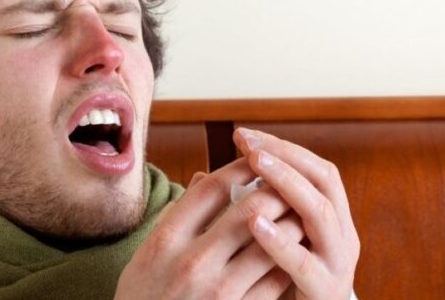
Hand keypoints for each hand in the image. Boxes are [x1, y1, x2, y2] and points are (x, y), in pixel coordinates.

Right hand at [116, 156, 305, 298]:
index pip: (212, 190)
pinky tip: (294, 251)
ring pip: (270, 243)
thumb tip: (204, 177)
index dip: (240, 168)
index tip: (256, 158)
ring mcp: (217, 290)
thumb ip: (177, 216)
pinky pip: (274, 281)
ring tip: (300, 211)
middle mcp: (191, 262)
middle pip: (248, 209)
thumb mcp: (147, 254)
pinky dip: (288, 260)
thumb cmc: (144, 297)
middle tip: (288, 182)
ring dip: (290, 223)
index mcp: (166, 240)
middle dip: (275, 190)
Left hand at [233, 128, 359, 299]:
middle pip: (322, 179)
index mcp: (329, 217)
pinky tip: (255, 225)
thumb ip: (247, 209)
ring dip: (287, 184)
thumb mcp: (266, 240)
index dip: (280, 148)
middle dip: (284, 157)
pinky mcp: (325, 290)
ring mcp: (338, 261)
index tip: (243, 135)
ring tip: (256, 165)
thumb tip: (203, 177)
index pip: (311, 167)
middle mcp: (342, 233)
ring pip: (320, 213)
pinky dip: (280, 241)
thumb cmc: (278, 283)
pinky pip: (303, 263)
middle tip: (249, 144)